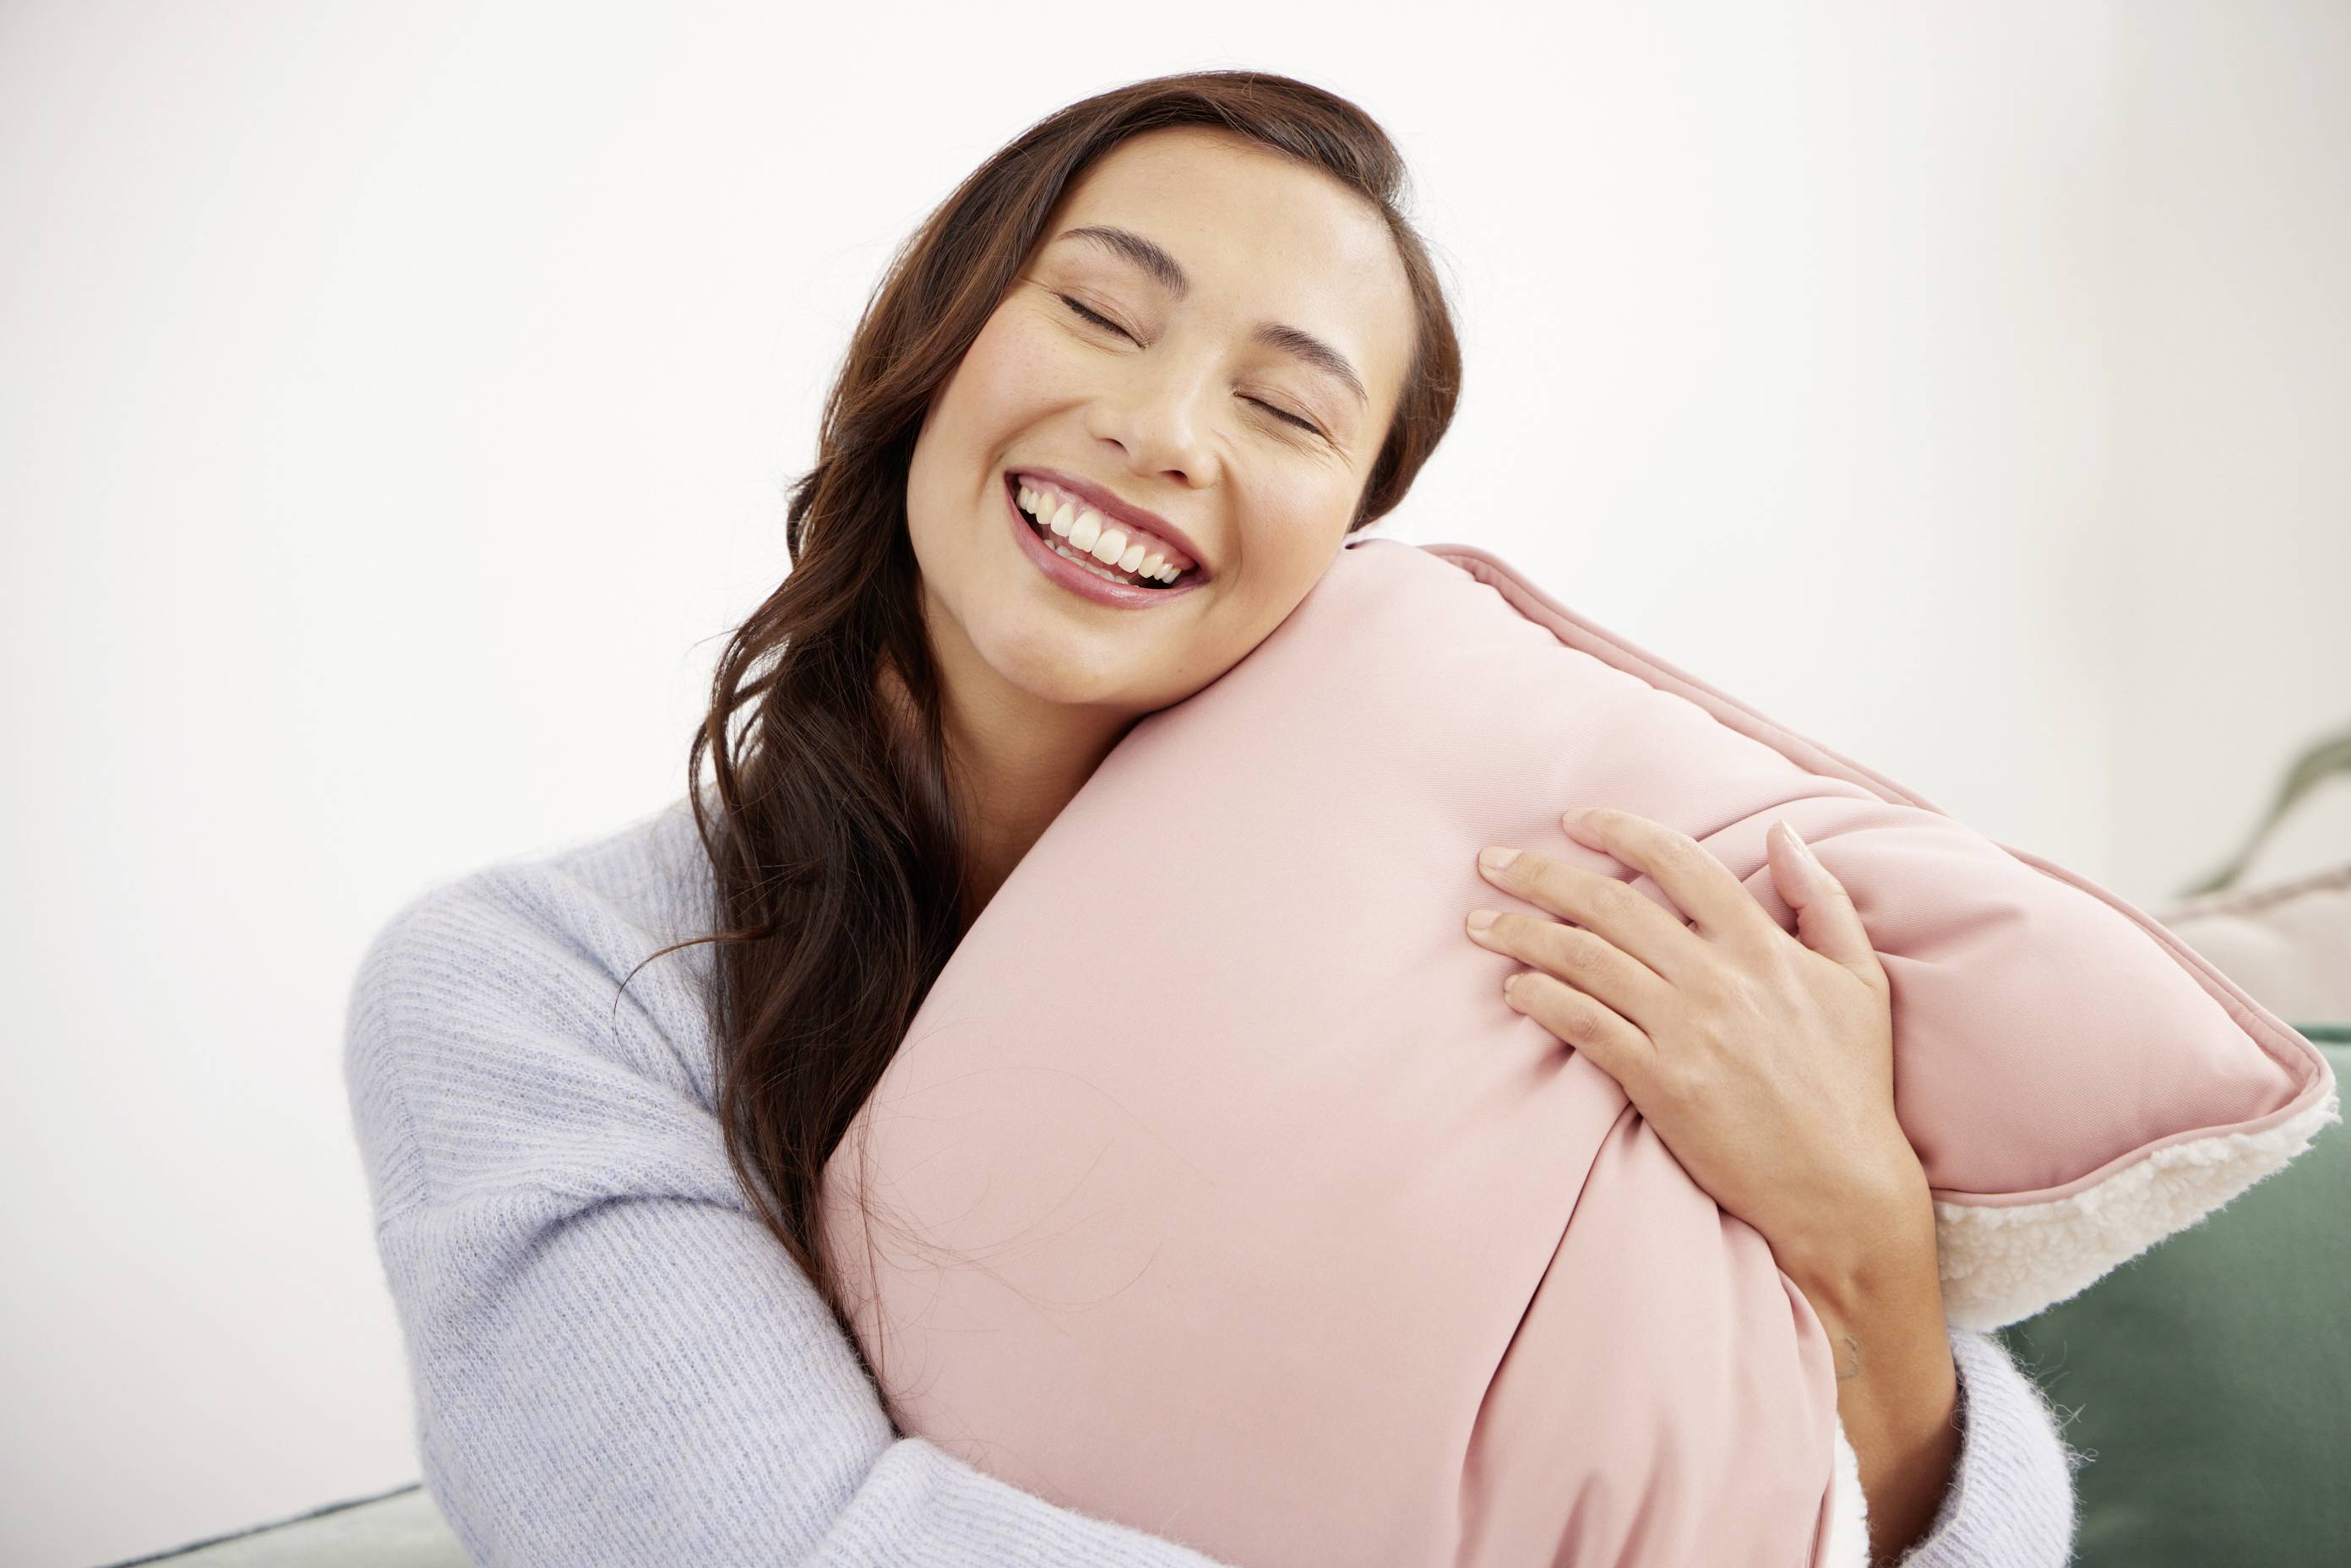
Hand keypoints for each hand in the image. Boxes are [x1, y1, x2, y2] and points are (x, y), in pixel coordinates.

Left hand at [1466, 808, 1929, 1287]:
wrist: (1843, 1188)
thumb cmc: (1851, 1085)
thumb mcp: (1860, 981)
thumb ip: (1823, 900)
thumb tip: (1784, 833)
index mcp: (1764, 946)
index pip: (1679, 862)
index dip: (1619, 832)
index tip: (1573, 821)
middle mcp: (1719, 980)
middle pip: (1612, 905)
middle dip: (1542, 876)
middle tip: (1493, 861)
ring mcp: (1686, 1032)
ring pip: (1586, 961)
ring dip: (1523, 934)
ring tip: (1480, 923)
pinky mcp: (1660, 1083)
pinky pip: (1584, 1026)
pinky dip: (1541, 999)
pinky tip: (1514, 988)